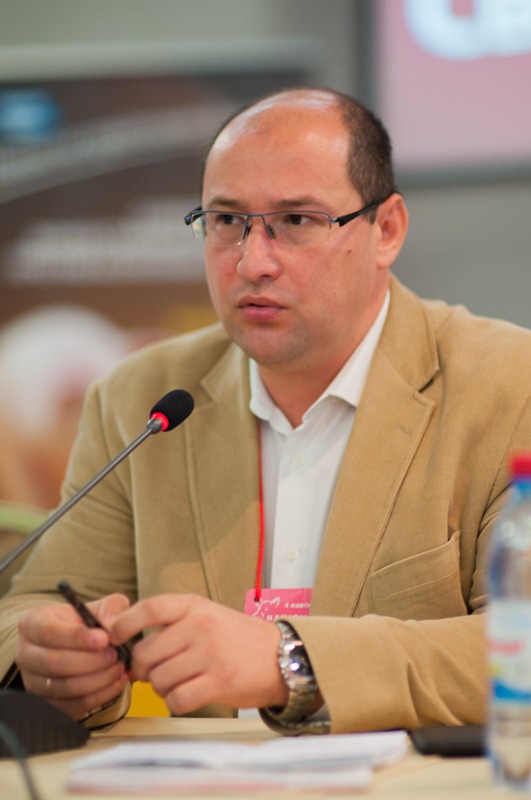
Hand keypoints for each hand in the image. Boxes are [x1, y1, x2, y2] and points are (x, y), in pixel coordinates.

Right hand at [16, 594, 130, 720]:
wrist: (75, 644)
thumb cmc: (84, 623)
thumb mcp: (96, 606)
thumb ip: (109, 608)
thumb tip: (113, 624)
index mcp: (32, 624)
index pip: (49, 632)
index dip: (77, 637)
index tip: (104, 639)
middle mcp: (27, 655)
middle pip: (55, 663)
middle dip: (90, 661)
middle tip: (115, 655)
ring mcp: (34, 682)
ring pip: (65, 688)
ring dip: (98, 680)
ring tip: (119, 667)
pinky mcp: (48, 703)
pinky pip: (74, 706)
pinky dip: (100, 696)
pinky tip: (117, 682)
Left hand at [111, 594, 286, 715]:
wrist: (281, 656)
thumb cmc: (237, 638)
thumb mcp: (206, 615)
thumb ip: (172, 624)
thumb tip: (128, 645)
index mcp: (194, 607)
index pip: (150, 609)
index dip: (125, 623)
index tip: (114, 636)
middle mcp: (201, 626)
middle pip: (146, 653)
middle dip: (143, 669)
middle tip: (154, 672)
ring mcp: (210, 654)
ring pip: (159, 679)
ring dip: (161, 688)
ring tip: (178, 682)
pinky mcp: (219, 682)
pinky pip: (178, 699)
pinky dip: (176, 702)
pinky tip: (187, 695)